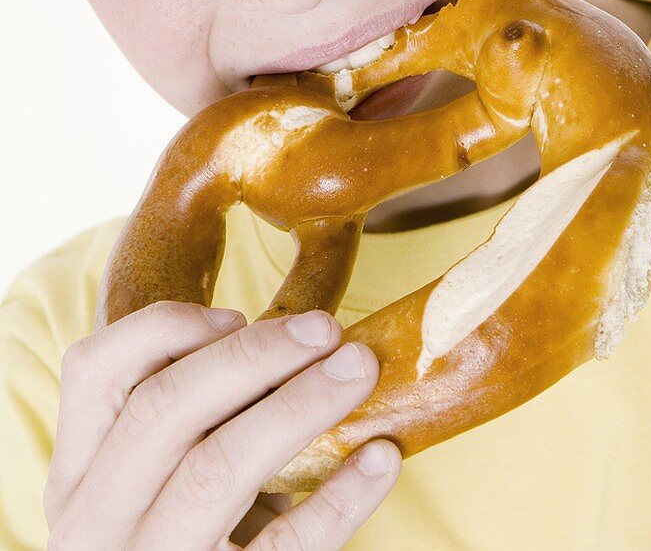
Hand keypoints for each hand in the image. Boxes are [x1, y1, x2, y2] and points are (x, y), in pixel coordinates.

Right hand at [45, 301, 400, 547]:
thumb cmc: (183, 537)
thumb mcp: (159, 481)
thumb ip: (193, 418)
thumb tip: (295, 338)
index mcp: (79, 473)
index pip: (93, 369)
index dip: (165, 328)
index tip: (238, 314)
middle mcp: (95, 520)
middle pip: (161, 409)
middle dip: (251, 356)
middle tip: (325, 328)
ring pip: (215, 470)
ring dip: (297, 406)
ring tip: (358, 370)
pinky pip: (280, 549)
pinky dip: (336, 500)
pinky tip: (380, 458)